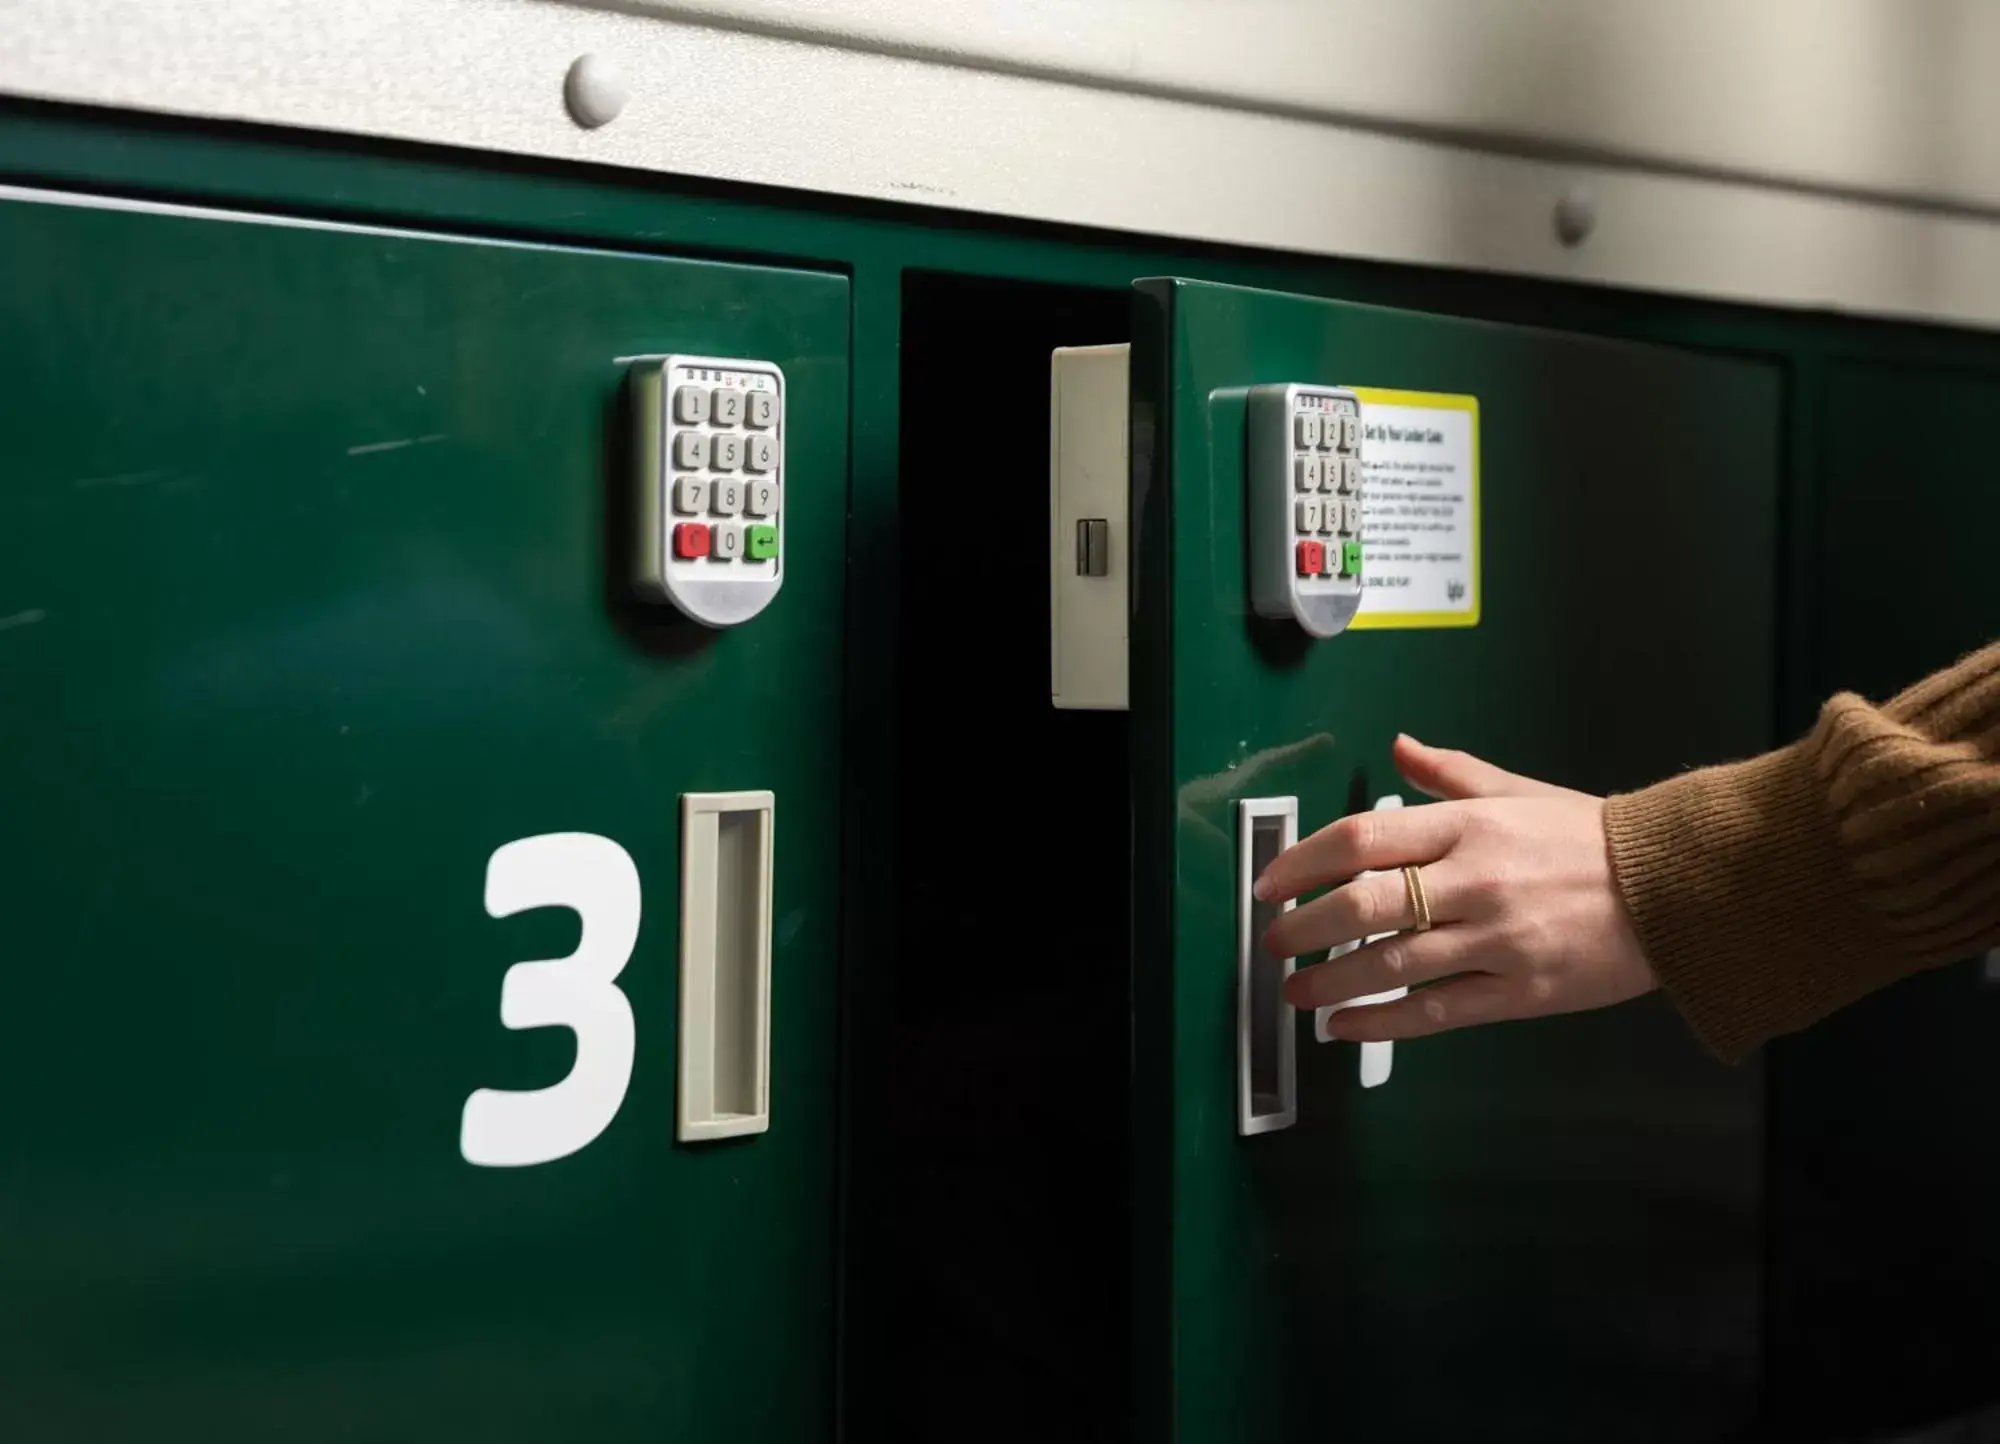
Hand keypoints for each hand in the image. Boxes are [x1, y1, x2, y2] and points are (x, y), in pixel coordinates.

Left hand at [1258, 735, 1657, 1041]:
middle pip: (1365, 904)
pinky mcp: (1519, 992)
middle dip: (1305, 926)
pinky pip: (1436, 1012)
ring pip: (1391, 965)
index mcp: (1468, 827)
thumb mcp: (1518, 792)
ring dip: (1330, 980)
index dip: (1304, 861)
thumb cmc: (1591, 840)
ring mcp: (1496, 940)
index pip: (1362, 838)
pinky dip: (1381, 1023)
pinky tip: (1344, 1026)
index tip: (1271, 882)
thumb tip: (1400, 745)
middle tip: (1272, 940)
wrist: (1674, 890)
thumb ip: (1450, 774)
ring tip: (1293, 990)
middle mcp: (1475, 881)